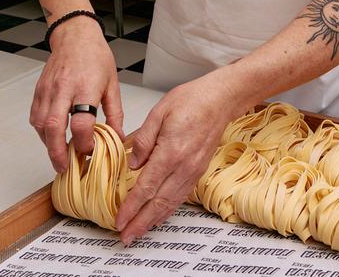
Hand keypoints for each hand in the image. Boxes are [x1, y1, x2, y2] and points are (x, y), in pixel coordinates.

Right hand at [29, 17, 123, 173]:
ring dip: (48, 144)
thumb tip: (116, 137)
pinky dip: (42, 131)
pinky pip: (35, 117)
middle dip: (57, 152)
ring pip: (41, 124)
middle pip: (54, 126)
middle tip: (64, 167)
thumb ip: (114, 113)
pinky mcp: (39, 90)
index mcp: (86, 86)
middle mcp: (64, 88)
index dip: (85, 141)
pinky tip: (52, 136)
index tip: (90, 150)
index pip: (82, 121)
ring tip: (60, 154)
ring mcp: (48, 89)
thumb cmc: (96, 56)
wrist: (75, 35)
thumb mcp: (113, 84)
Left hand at [115, 71, 242, 244]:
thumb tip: (131, 163)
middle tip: (125, 237)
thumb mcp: (159, 112)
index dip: (131, 207)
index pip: (146, 187)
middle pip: (158, 202)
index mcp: (171, 152)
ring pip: (170, 203)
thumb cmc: (191, 100)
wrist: (219, 100)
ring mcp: (193, 171)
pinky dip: (167, 210)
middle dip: (140, 222)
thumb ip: (143, 139)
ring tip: (138, 232)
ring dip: (153, 221)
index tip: (119, 220)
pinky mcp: (199, 171)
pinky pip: (181, 196)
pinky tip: (159, 215)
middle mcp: (184, 167)